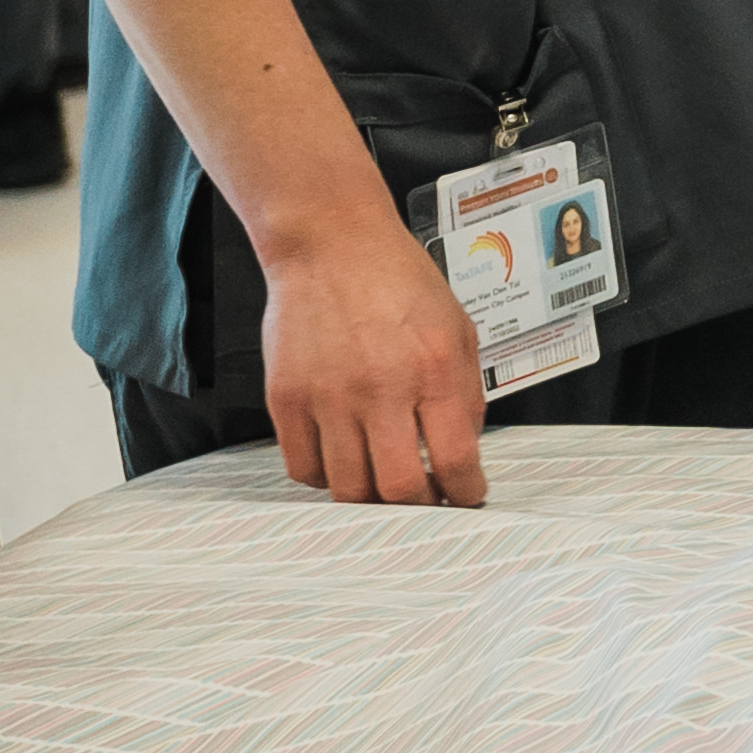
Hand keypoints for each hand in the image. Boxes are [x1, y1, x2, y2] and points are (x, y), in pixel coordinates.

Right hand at [254, 207, 491, 508]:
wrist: (332, 246)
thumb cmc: (400, 283)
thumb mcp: (458, 328)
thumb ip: (464, 393)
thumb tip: (463, 452)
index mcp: (435, 368)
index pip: (454, 459)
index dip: (465, 491)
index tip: (467, 498)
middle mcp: (381, 387)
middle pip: (396, 489)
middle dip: (418, 506)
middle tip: (425, 501)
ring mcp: (327, 397)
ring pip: (346, 487)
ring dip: (370, 498)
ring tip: (384, 485)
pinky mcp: (285, 400)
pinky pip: (302, 468)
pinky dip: (325, 478)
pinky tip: (344, 462)